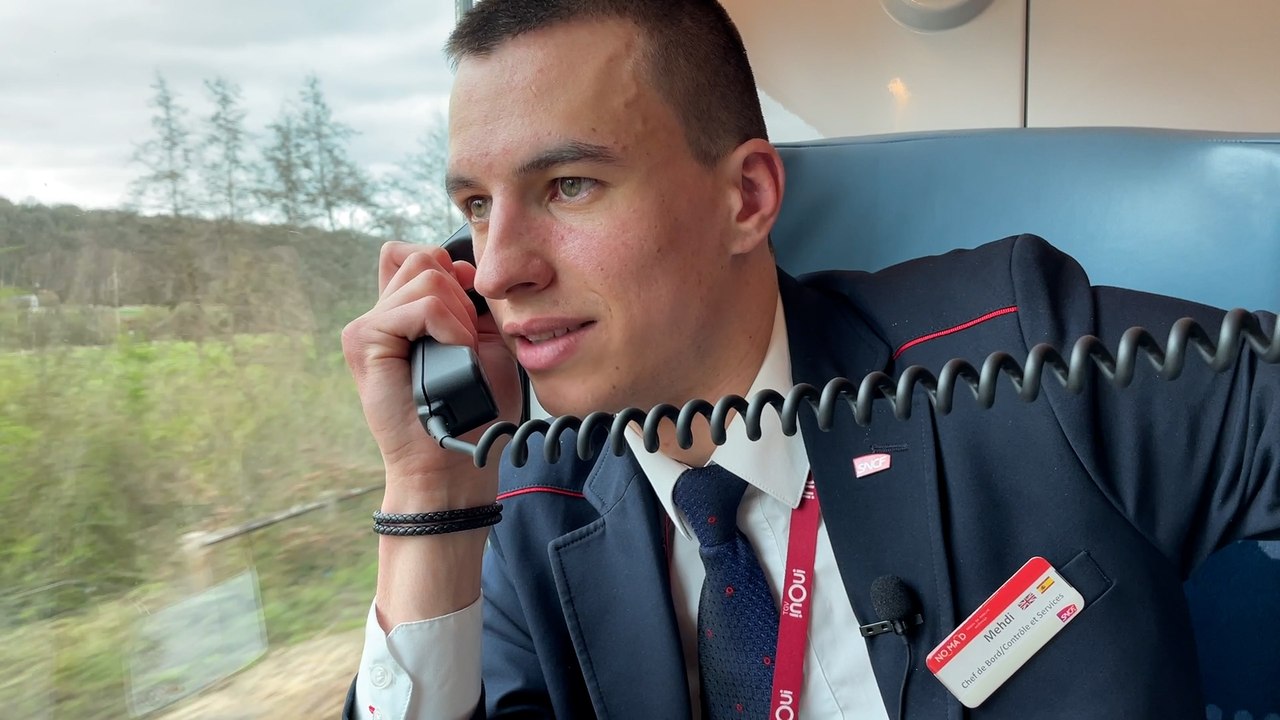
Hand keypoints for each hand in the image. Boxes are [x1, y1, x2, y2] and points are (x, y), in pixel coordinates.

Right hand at [341, 241, 520, 504]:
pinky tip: (454, 352)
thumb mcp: (486, 342)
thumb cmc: (477, 409)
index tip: (475, 311)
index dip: (456, 271)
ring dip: (458, 313)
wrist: (456, 461)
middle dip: (460, 290)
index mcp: (408, 313)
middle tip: (467, 339)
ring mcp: (370, 325)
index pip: (421, 254)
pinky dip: (449, 325)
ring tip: (461, 351)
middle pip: (423, 256)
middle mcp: (384, 314)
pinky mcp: (364, 339)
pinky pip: (419, 304)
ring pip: (425, 274)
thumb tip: (464, 267)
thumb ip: (470, 300)